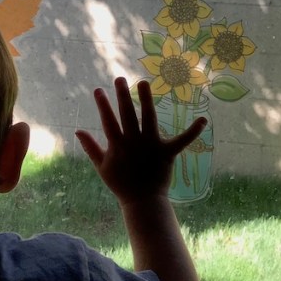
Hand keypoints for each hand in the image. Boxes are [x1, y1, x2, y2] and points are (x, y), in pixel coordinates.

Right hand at [75, 77, 207, 204]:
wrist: (142, 201)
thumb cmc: (121, 184)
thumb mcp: (102, 166)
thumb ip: (91, 147)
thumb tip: (77, 130)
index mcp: (118, 145)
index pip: (108, 121)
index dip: (103, 105)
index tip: (98, 89)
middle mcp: (134, 142)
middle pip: (127, 114)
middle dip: (123, 95)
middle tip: (120, 79)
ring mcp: (151, 146)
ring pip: (149, 118)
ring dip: (146, 100)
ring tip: (143, 83)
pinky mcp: (167, 153)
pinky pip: (182, 140)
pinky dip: (193, 131)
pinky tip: (203, 119)